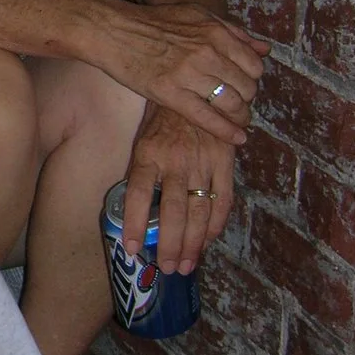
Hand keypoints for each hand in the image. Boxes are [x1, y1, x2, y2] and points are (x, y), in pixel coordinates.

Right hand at [95, 1, 267, 145]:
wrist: (114, 31)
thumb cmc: (154, 23)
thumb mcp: (197, 16)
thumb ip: (233, 31)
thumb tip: (265, 49)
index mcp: (216, 33)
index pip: (253, 65)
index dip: (253, 79)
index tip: (244, 86)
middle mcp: (207, 54)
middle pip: (246, 87)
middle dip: (247, 100)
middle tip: (239, 105)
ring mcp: (189, 75)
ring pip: (231, 104)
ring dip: (240, 117)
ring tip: (239, 121)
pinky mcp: (170, 94)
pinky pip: (207, 118)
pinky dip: (226, 131)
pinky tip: (237, 138)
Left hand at [123, 102, 233, 269]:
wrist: (196, 86)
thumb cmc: (161, 117)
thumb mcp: (142, 139)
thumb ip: (141, 171)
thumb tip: (133, 212)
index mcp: (148, 153)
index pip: (137, 194)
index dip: (133, 223)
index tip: (130, 248)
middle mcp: (175, 160)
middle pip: (172, 210)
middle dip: (169, 244)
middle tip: (167, 268)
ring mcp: (203, 161)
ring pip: (198, 210)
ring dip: (193, 242)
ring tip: (185, 265)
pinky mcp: (225, 161)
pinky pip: (223, 199)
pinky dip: (217, 223)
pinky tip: (208, 241)